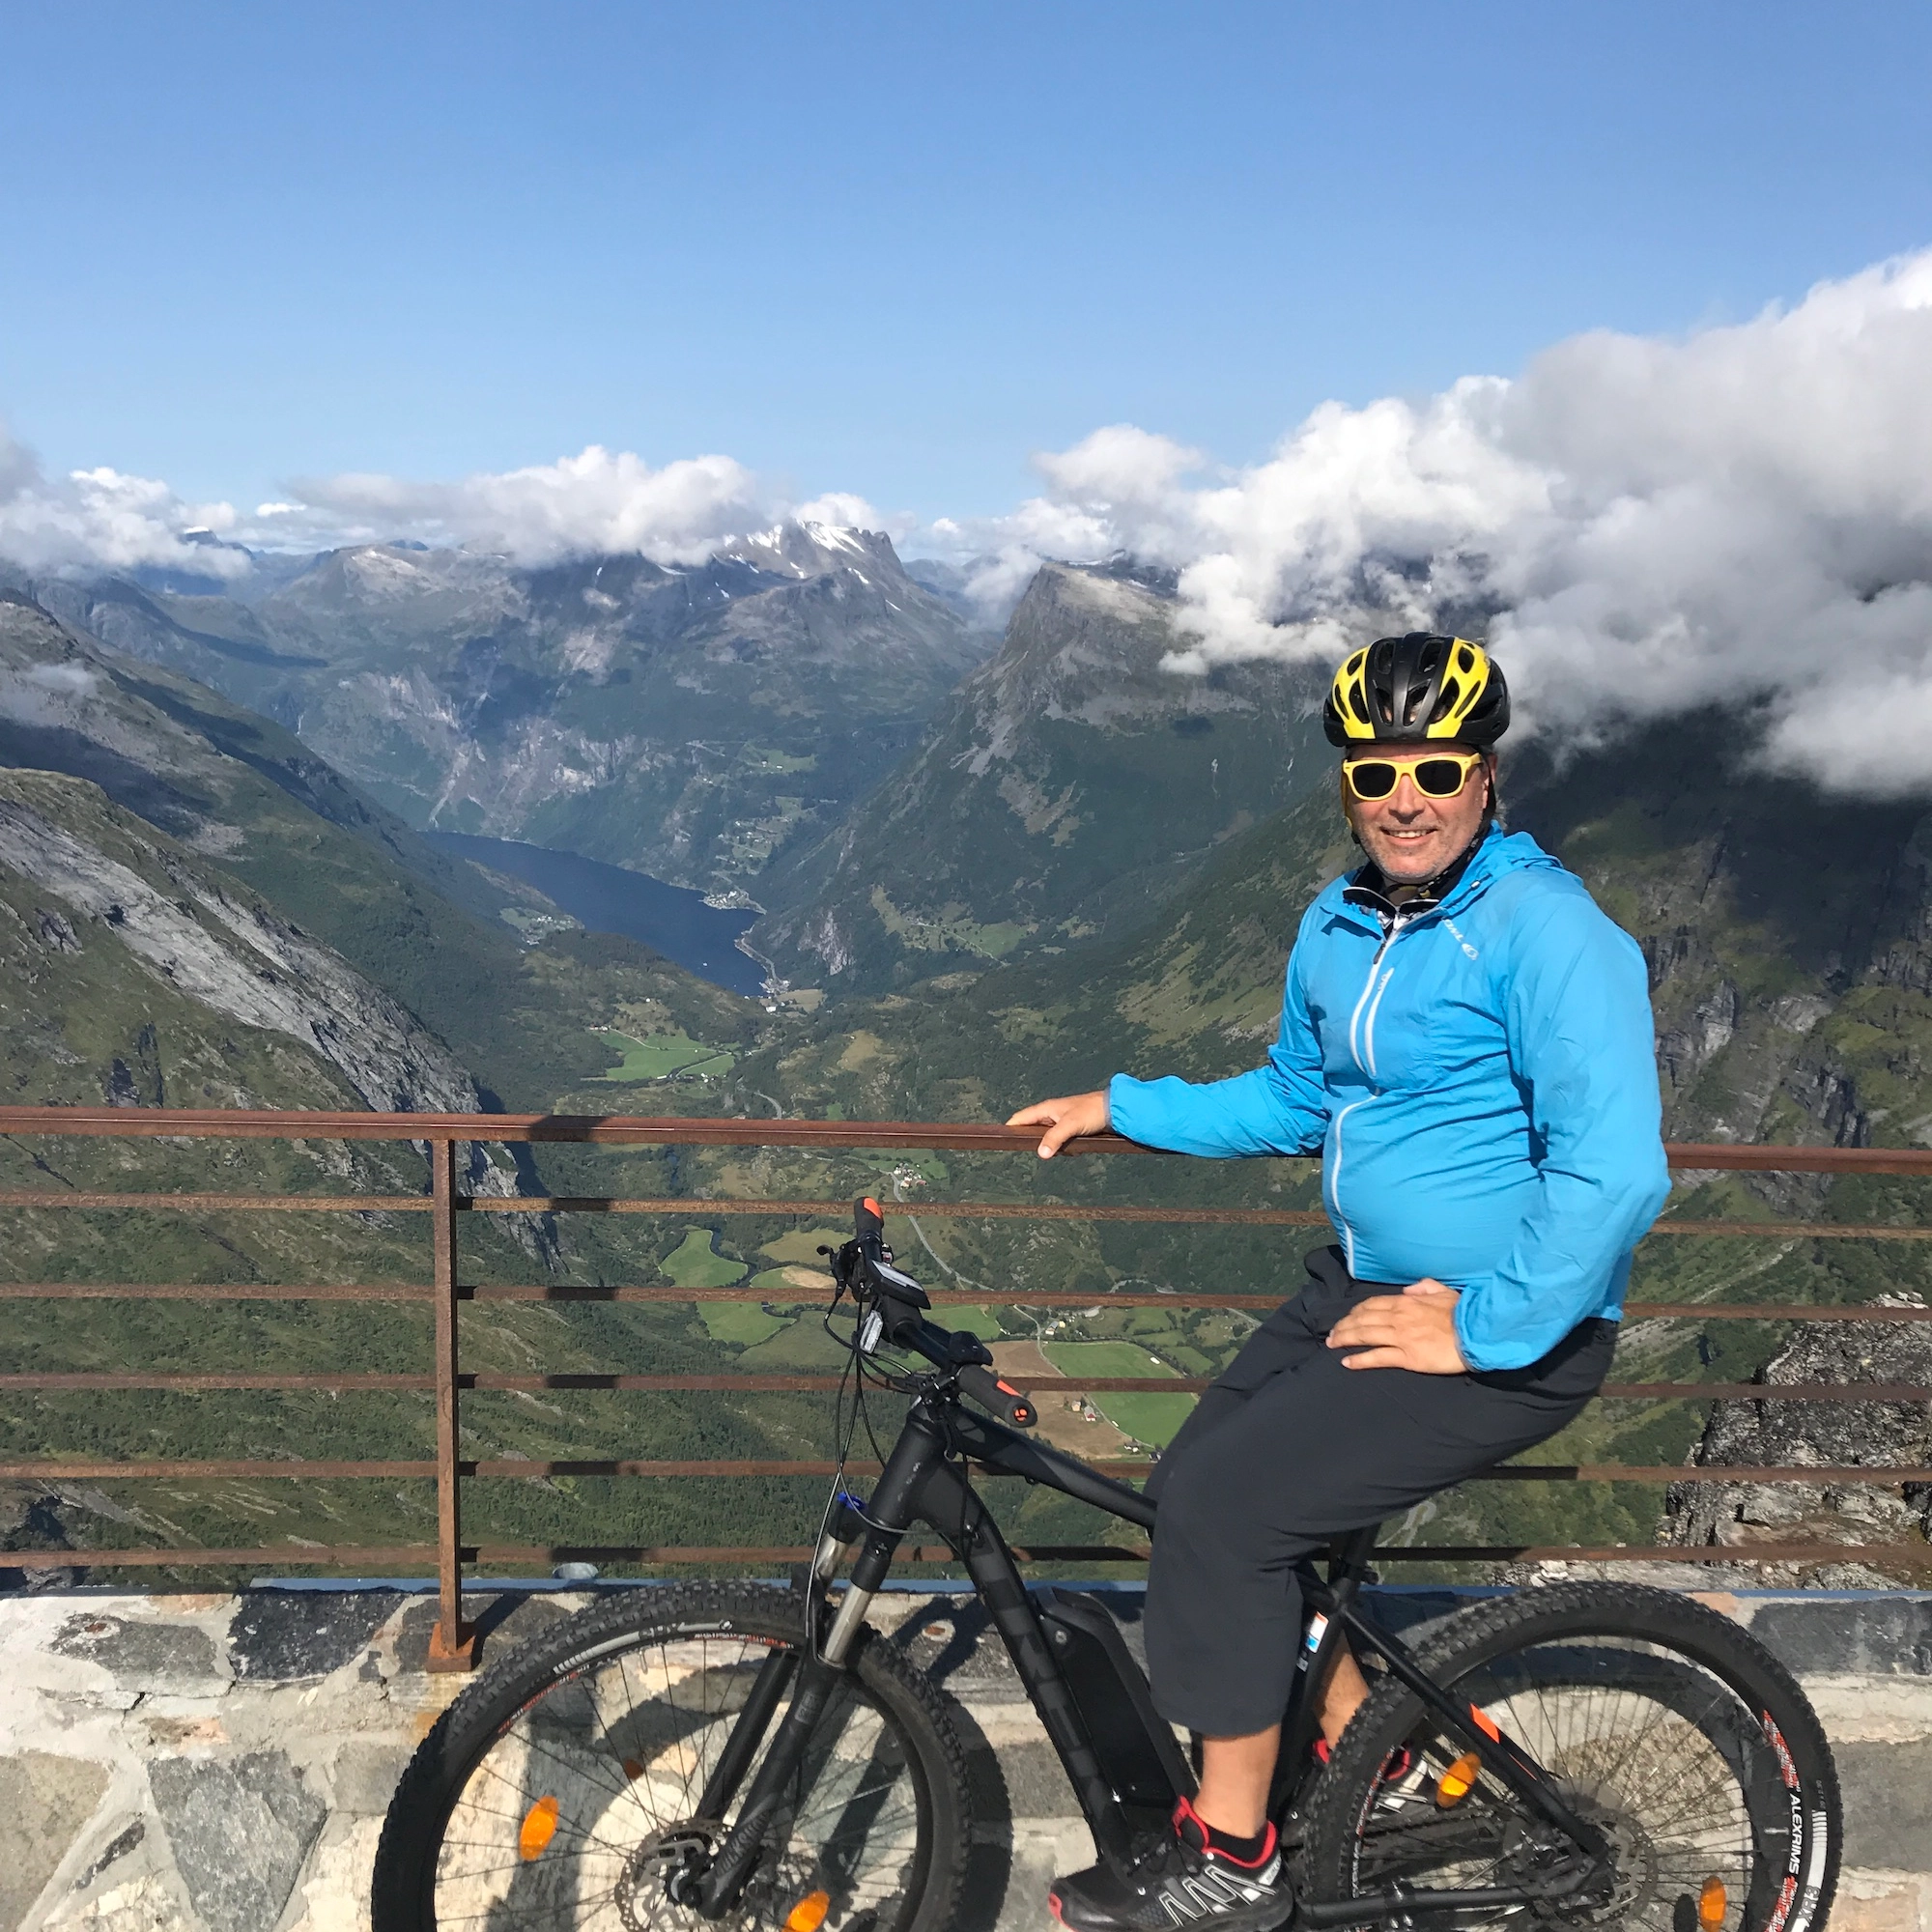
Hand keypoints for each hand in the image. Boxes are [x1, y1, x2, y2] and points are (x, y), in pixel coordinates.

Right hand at [1005, 1090, 1110, 1157]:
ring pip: (1046, 1136)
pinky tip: (1067, 1151)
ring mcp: (1060, 1121)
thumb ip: (1054, 1139)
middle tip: (1025, 1152)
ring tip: (1053, 1151)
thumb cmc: (1091, 1111)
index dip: (1009, 1127)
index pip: (1020, 1118)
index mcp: (1046, 1108)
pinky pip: (1058, 1139)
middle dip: (1028, 1140)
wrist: (1114, 1109)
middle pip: (1031, 1128)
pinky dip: (1059, 1146)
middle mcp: (1050, 1113)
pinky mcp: (1070, 1127)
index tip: (1000, 1139)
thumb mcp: (1070, 1125)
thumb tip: (1040, 1154)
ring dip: (1047, 1145)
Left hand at [1327, 1280, 1466, 1373]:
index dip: (1355, 1311)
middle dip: (1344, 1325)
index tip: (1347, 1317)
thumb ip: (1424, 1287)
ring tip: (1332, 1343)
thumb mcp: (1443, 1290)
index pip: (1372, 1304)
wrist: (1476, 1333)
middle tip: (1332, 1333)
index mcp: (1406, 1301)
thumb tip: (1408, 1290)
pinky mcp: (1407, 1357)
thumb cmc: (1463, 1312)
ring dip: (1345, 1338)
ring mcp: (1401, 1337)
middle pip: (1362, 1319)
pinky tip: (1347, 1362)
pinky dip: (1360, 1359)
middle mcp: (1398, 1317)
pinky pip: (1377, 1357)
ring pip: (1364, 1335)